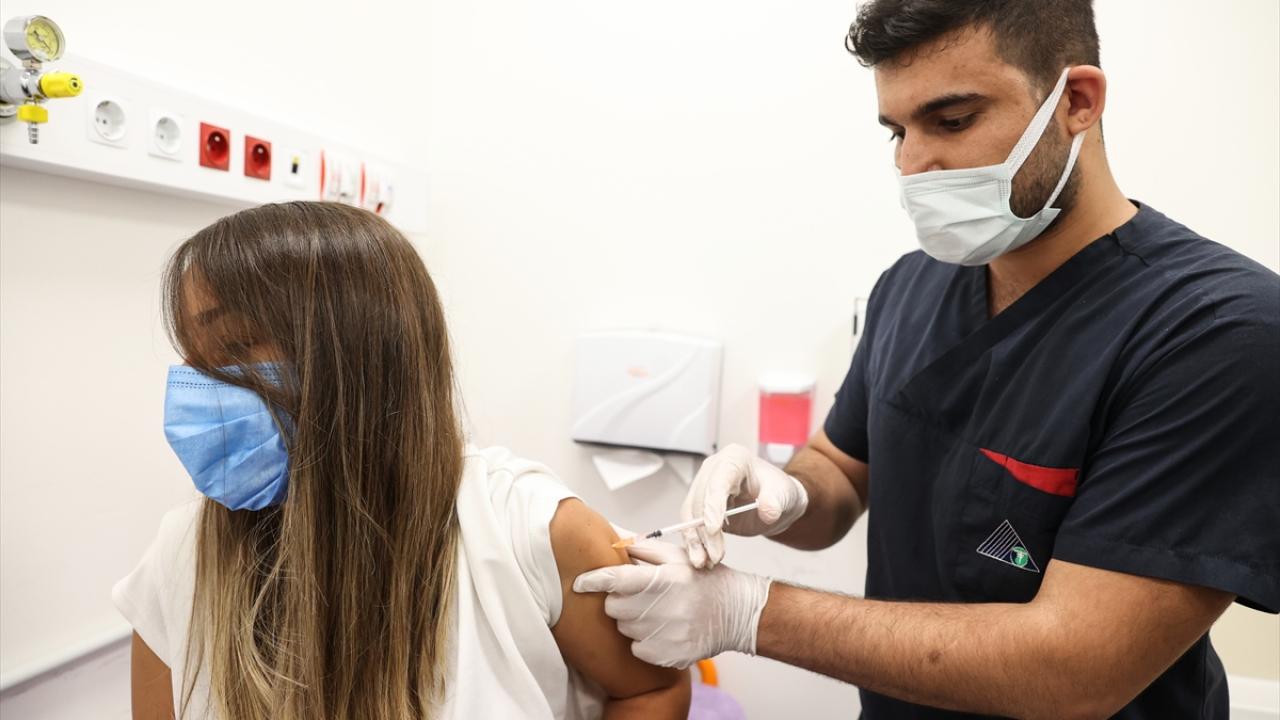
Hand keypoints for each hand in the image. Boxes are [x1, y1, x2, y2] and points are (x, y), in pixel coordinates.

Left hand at [573, 540, 771, 667]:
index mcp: (663, 579)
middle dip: (618, 599)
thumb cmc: (703, 580)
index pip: (615, 579)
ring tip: (654, 611)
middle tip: (638, 594)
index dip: (592, 580)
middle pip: (613, 607)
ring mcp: (665, 635)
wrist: (736, 612)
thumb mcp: (675, 555)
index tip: (579, 582)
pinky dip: (642, 640)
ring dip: (631, 619)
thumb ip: (641, 547)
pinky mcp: (668, 656)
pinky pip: (636, 648)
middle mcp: (663, 608)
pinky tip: (661, 629)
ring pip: (623, 628)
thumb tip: (611, 538)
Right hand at [681, 443, 808, 567]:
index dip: (713, 505)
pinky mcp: (700, 505)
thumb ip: (776, 501)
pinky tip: (701, 558)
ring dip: (695, 540)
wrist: (776, 503)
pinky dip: (695, 542)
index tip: (714, 529)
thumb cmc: (780, 492)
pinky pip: (691, 523)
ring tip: (704, 562)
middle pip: (701, 500)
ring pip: (691, 514)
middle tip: (715, 556)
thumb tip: (767, 512)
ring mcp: (704, 486)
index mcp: (734, 459)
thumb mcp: (784, 494)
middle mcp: (714, 469)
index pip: (718, 482)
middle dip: (705, 531)